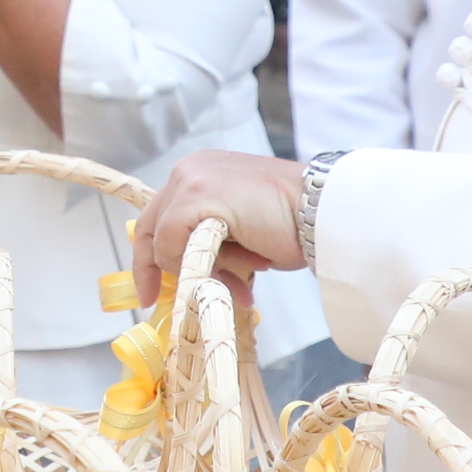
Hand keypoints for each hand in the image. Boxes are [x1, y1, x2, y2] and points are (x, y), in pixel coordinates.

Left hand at [137, 148, 303, 303]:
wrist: (322, 211)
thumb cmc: (290, 224)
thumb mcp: (238, 234)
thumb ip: (206, 245)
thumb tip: (186, 277)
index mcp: (198, 173)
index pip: (156, 219)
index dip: (149, 260)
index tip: (150, 293)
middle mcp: (188, 170)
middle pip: (152, 231)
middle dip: (172, 271)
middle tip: (179, 301)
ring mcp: (190, 180)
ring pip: (167, 242)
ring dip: (207, 269)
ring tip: (248, 275)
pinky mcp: (197, 196)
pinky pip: (176, 244)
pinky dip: (206, 265)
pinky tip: (250, 264)